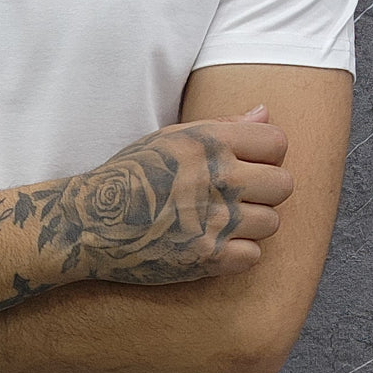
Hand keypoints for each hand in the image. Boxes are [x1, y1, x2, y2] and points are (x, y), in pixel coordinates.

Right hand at [63, 105, 292, 285]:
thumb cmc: (129, 176)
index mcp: (209, 142)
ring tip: (222, 223)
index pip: (277, 142)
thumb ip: (223, 126)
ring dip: (251, 225)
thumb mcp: (170, 138)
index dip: (265, 155)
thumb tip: (266, 114)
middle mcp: (217, 178)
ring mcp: (214, 220)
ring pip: (271, 222)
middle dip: (265, 192)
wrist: (88, 223)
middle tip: (238, 199)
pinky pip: (253, 255)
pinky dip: (237, 254)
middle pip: (283, 184)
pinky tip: (213, 246)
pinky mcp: (207, 258)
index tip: (246, 166)